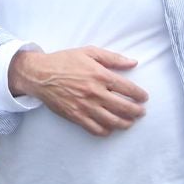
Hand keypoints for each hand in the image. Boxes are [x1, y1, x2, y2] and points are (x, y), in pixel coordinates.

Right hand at [7, 47, 147, 135]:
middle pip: (124, 107)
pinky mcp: (76, 116)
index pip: (128, 89)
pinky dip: (106, 131)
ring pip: (113, 121)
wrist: (39, 74)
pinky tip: (110, 128)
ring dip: (125, 123)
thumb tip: (133, 62)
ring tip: (129, 122)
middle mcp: (95, 92)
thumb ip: (112, 58)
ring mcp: (86, 106)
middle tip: (140, 112)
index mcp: (100, 75)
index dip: (140, 95)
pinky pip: (95, 129)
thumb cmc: (64, 61)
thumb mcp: (88, 52)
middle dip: (137, 112)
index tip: (144, 98)